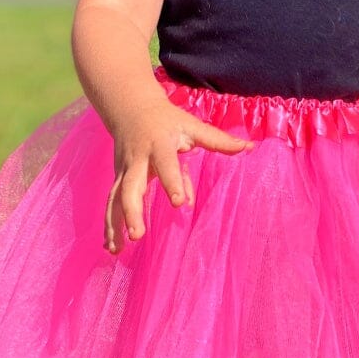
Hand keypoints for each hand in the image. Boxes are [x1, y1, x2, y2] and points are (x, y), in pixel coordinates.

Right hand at [104, 97, 253, 252]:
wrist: (131, 109)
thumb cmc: (168, 120)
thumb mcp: (192, 125)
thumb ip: (218, 140)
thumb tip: (249, 147)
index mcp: (159, 145)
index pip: (165, 164)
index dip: (171, 182)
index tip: (178, 203)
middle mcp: (138, 159)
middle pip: (130, 186)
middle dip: (132, 211)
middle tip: (138, 234)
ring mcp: (124, 170)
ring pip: (115, 198)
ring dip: (115, 223)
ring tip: (117, 249)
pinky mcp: (117, 178)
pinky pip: (111, 202)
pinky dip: (109, 224)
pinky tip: (111, 247)